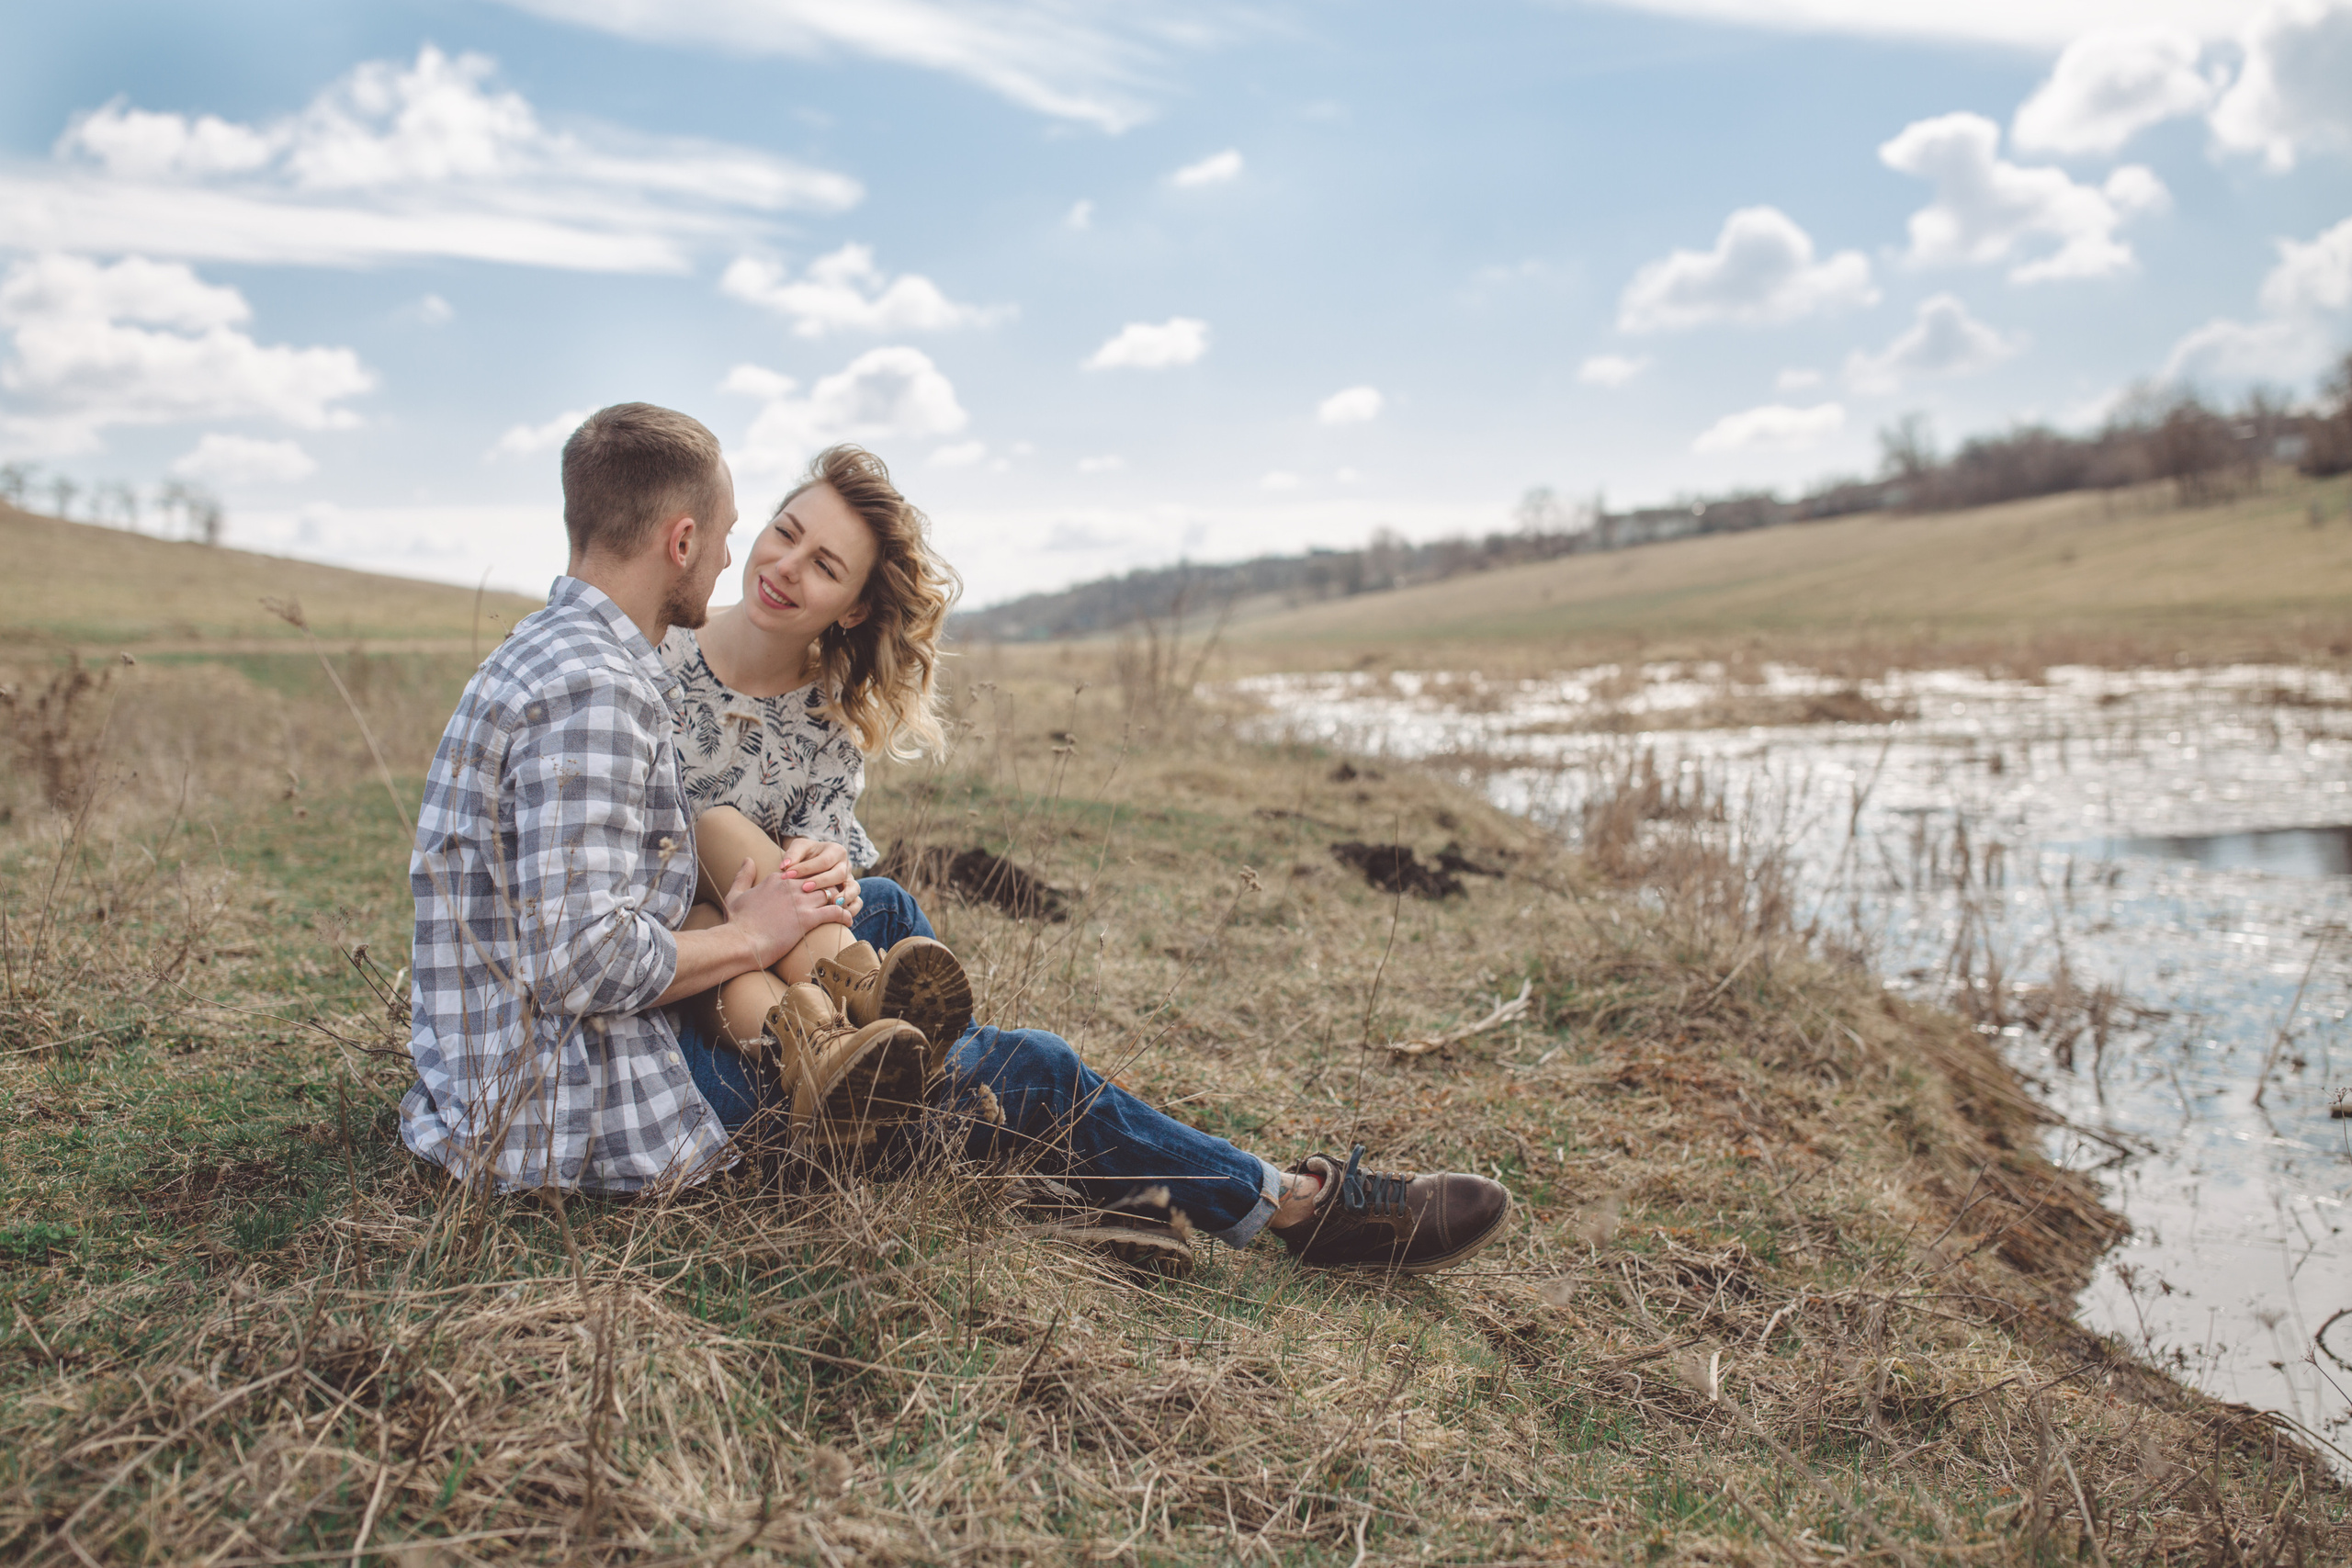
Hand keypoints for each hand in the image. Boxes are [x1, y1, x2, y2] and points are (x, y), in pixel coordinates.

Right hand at [720, 854, 851, 968]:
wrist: (739, 942)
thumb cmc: (736, 923)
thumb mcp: (735, 895)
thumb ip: (743, 876)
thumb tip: (747, 859)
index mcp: (777, 879)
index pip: (804, 874)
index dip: (813, 883)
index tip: (818, 892)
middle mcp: (790, 885)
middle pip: (820, 881)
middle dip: (830, 889)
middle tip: (839, 899)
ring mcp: (800, 901)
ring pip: (830, 893)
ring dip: (840, 900)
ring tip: (846, 909)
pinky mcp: (807, 918)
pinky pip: (835, 912)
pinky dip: (844, 915)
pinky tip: (848, 921)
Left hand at [778, 837, 861, 917]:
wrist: (811, 865)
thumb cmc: (804, 856)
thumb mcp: (799, 849)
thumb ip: (792, 855)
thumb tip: (785, 866)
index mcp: (835, 851)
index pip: (823, 861)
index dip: (806, 868)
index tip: (788, 875)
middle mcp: (846, 865)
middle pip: (839, 874)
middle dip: (822, 882)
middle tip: (804, 888)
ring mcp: (850, 881)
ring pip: (853, 888)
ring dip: (843, 897)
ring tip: (831, 903)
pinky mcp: (851, 895)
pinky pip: (857, 902)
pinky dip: (851, 909)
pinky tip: (838, 914)